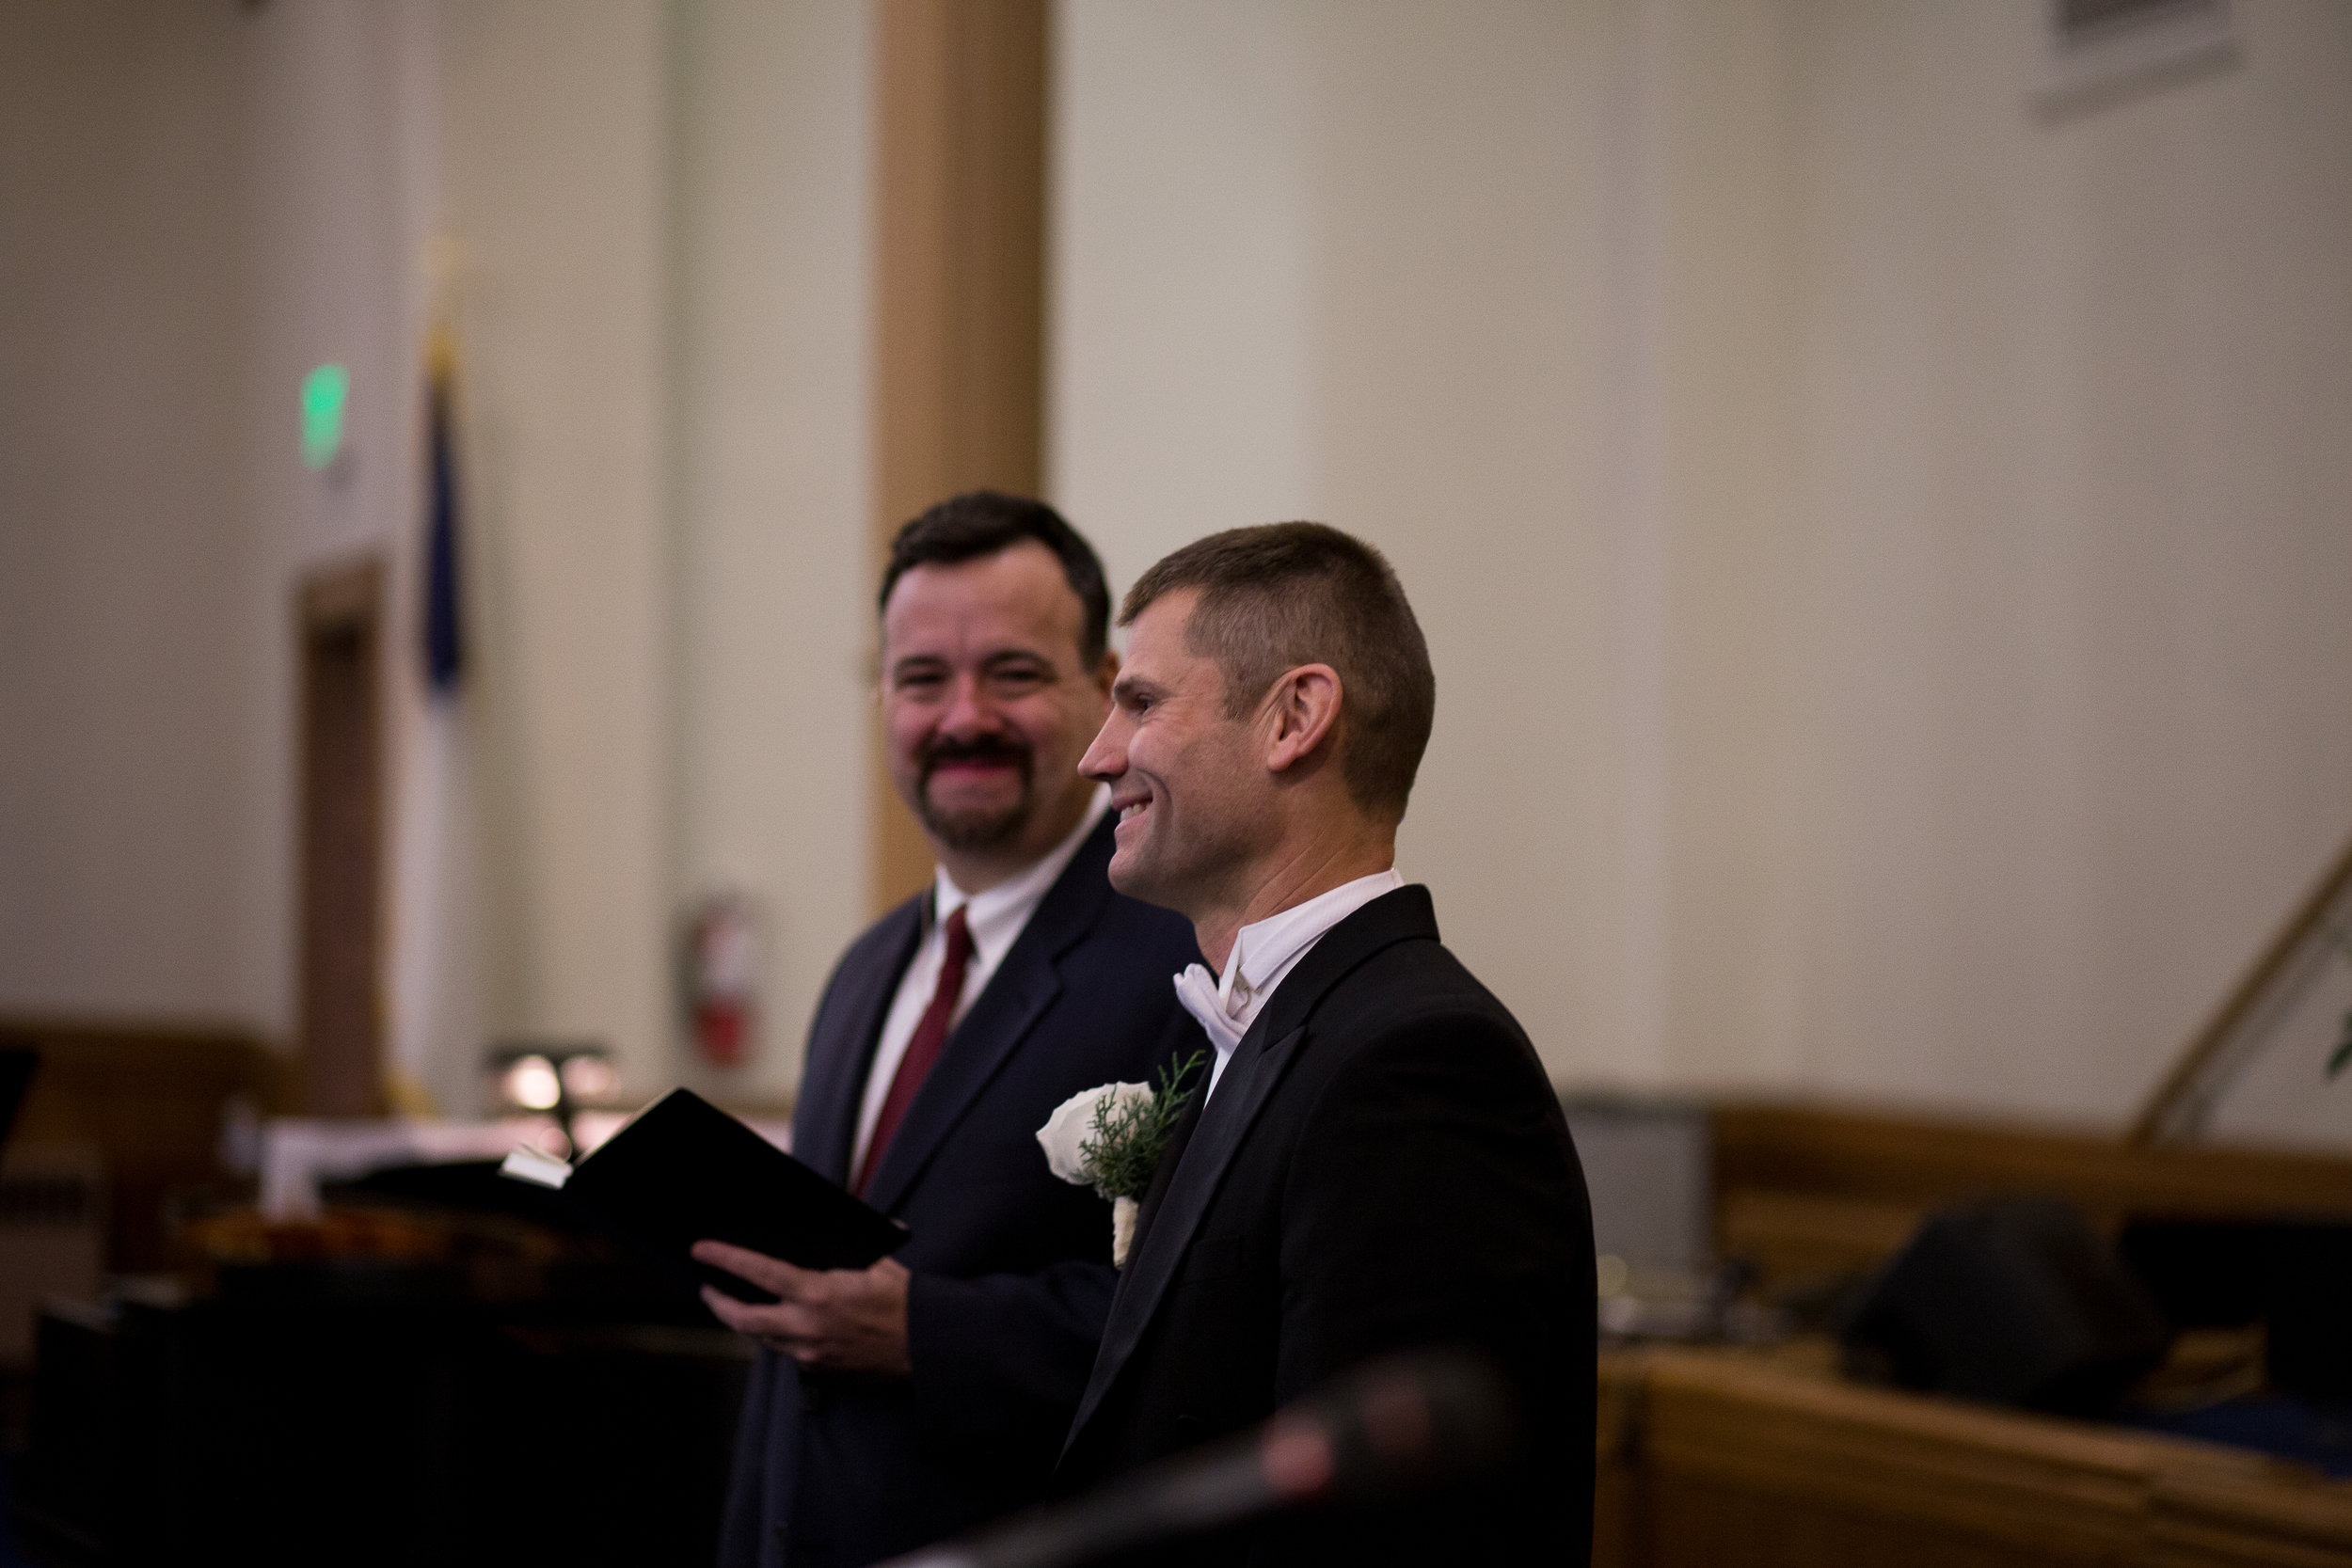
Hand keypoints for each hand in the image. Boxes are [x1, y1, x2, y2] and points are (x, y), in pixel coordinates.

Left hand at [692, 1240, 912, 1375]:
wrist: (925, 1345)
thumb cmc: (903, 1300)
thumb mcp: (872, 1262)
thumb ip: (839, 1253)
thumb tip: (817, 1236)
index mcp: (818, 1293)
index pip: (758, 1272)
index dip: (725, 1259)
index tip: (702, 1250)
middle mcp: (806, 1327)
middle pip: (743, 1318)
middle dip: (718, 1302)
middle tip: (707, 1286)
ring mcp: (810, 1354)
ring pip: (761, 1338)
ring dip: (744, 1321)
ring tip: (736, 1304)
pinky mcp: (819, 1371)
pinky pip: (786, 1351)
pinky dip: (776, 1335)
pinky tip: (778, 1323)